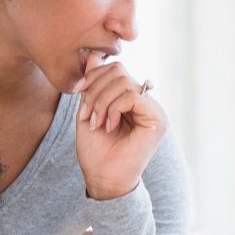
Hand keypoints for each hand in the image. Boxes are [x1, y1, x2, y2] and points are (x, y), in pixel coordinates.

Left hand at [73, 51, 167, 200]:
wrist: (103, 180)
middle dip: (95, 89)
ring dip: (101, 101)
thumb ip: (91, 85)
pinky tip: (108, 126)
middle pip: (118, 71)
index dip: (92, 76)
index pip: (115, 69)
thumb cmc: (96, 151)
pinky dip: (113, 108)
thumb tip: (92, 54)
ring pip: (123, 82)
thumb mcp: (87, 111)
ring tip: (95, 123)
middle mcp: (146, 102)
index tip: (77, 94)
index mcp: (131, 99)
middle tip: (86, 114)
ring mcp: (154, 110)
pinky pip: (132, 96)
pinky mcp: (157, 119)